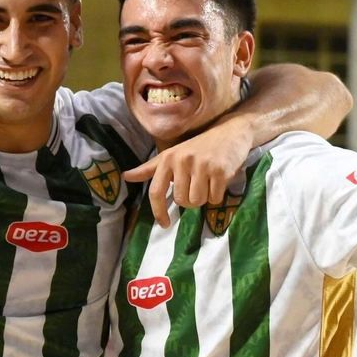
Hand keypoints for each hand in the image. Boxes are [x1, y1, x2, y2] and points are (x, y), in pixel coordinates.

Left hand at [123, 117, 251, 226]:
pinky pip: (214, 198)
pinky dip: (217, 195)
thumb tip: (126, 177)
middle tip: (197, 186)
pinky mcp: (220, 171)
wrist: (230, 132)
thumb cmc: (198, 147)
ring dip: (204, 198)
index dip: (158, 211)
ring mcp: (202, 165)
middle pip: (182, 201)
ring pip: (198, 201)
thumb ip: (149, 169)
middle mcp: (182, 161)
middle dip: (191, 200)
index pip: (156, 191)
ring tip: (208, 182)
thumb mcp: (171, 155)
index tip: (164, 224)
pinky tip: (219, 180)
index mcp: (167, 159)